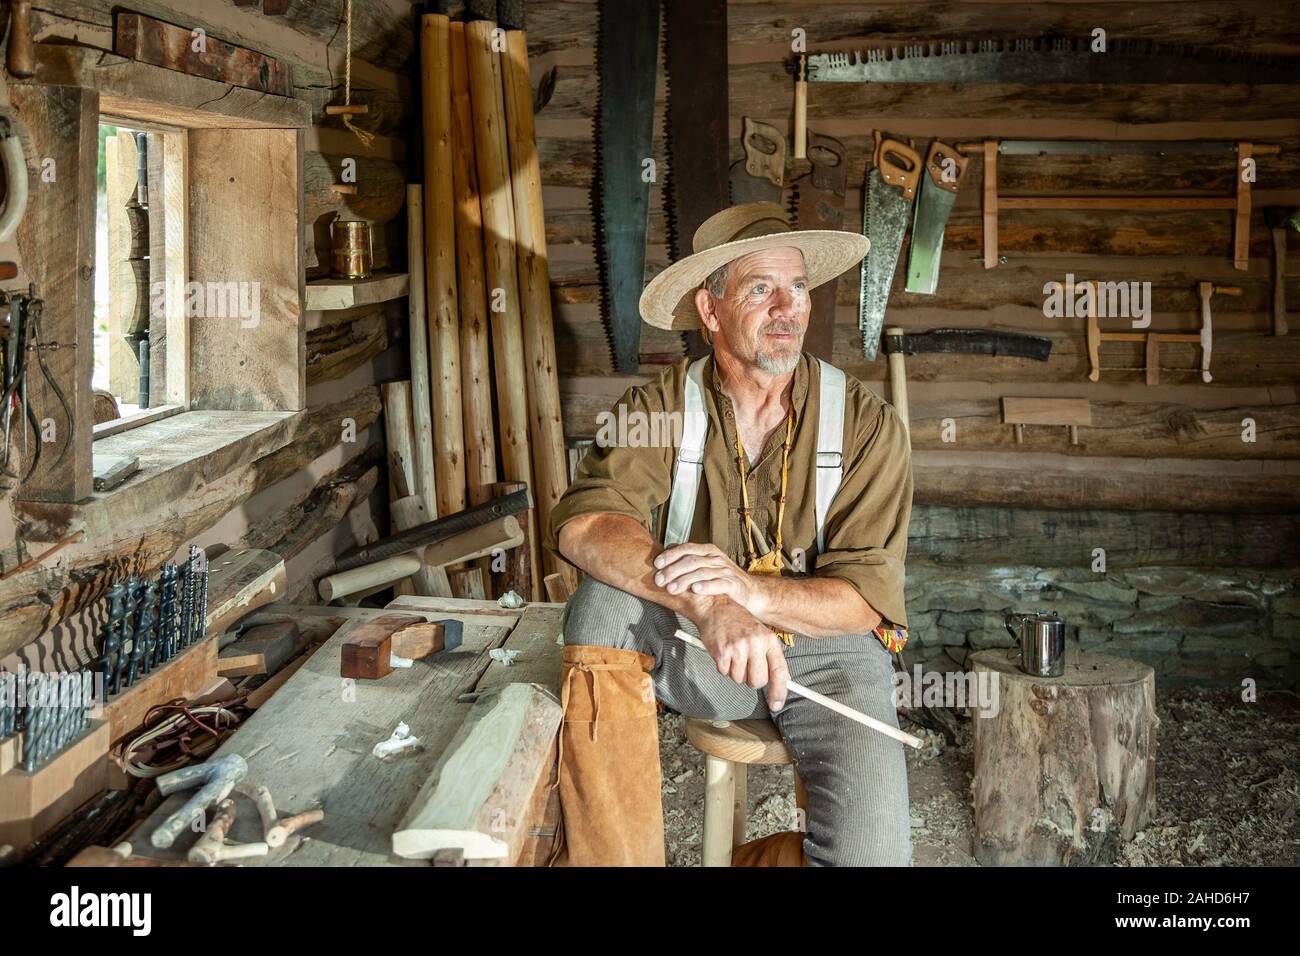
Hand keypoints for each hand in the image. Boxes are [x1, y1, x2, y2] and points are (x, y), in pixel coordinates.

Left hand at [653, 543, 767, 616]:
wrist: (749, 592)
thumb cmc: (722, 579)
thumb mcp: (706, 565)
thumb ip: (689, 559)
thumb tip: (665, 553)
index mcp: (708, 551)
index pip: (686, 548)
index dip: (670, 555)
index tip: (656, 564)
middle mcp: (716, 558)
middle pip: (691, 560)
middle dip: (673, 570)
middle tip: (659, 580)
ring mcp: (725, 570)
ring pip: (702, 572)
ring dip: (684, 580)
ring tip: (671, 588)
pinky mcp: (733, 584)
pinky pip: (719, 583)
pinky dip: (706, 586)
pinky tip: (695, 590)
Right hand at [694, 600, 789, 711]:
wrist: (715, 606)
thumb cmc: (738, 621)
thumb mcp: (760, 634)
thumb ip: (768, 657)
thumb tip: (776, 683)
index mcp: (769, 640)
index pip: (780, 672)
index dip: (779, 692)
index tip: (776, 705)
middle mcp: (756, 644)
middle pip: (758, 681)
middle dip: (750, 680)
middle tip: (744, 666)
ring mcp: (739, 648)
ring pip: (739, 679)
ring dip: (734, 671)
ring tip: (732, 653)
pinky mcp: (722, 652)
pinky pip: (724, 673)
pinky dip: (722, 667)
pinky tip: (723, 651)